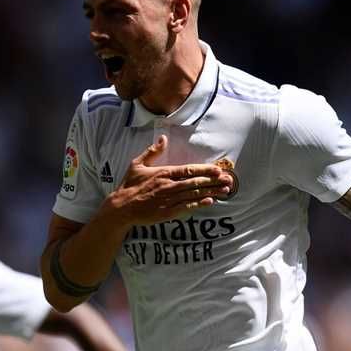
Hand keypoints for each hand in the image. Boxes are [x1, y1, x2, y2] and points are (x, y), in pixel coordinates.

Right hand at [105, 135, 234, 225]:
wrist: (121, 208)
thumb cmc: (129, 185)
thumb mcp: (137, 164)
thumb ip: (152, 152)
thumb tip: (163, 138)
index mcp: (163, 173)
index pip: (188, 170)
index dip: (204, 170)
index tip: (218, 169)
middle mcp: (168, 186)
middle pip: (195, 182)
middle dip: (214, 181)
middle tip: (228, 180)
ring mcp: (168, 200)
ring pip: (194, 194)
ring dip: (211, 192)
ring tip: (225, 190)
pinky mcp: (167, 212)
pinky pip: (186, 207)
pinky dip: (199, 204)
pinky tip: (210, 201)